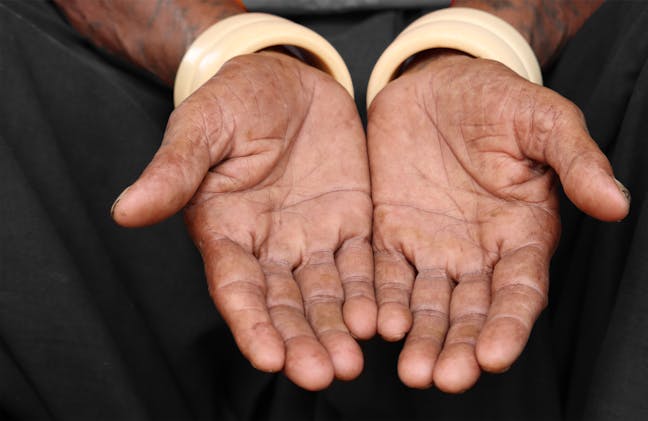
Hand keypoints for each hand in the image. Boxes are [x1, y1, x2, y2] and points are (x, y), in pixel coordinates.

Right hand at [111, 51, 375, 390]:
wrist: (288, 80)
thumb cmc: (234, 99)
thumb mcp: (201, 126)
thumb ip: (173, 171)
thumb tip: (125, 210)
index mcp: (226, 231)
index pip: (237, 288)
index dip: (251, 324)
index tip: (269, 358)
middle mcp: (270, 247)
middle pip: (286, 304)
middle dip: (303, 341)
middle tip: (325, 374)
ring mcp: (313, 238)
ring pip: (327, 295)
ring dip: (339, 330)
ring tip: (354, 362)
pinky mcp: (352, 223)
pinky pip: (364, 264)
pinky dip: (373, 293)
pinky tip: (385, 320)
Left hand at [367, 52, 628, 392]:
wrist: (437, 81)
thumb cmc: (499, 98)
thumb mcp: (544, 118)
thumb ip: (577, 160)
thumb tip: (618, 204)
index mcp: (523, 232)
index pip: (520, 290)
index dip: (509, 324)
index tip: (496, 356)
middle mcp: (479, 252)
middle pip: (472, 311)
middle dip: (461, 346)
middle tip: (445, 378)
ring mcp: (434, 246)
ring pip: (428, 305)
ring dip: (420, 338)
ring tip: (411, 371)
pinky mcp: (392, 233)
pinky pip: (386, 274)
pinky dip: (381, 301)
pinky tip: (376, 325)